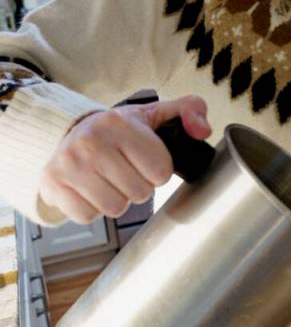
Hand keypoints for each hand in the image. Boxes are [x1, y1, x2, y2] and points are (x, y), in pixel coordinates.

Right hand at [39, 95, 211, 223]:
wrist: (70, 135)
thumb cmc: (118, 130)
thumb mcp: (157, 113)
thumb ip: (190, 110)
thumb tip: (201, 130)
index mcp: (118, 123)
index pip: (160, 171)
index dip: (157, 170)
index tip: (145, 159)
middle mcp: (90, 142)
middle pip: (139, 193)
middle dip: (137, 185)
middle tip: (125, 169)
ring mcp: (68, 164)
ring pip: (115, 208)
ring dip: (117, 198)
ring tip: (108, 178)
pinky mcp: (52, 184)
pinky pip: (87, 216)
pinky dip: (92, 208)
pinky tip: (90, 188)